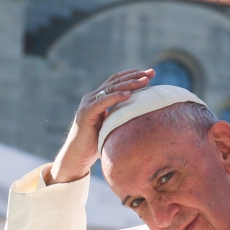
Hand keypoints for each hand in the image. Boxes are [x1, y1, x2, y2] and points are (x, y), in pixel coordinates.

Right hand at [46, 69, 154, 183]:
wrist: (78, 157)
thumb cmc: (96, 144)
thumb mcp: (112, 126)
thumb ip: (122, 116)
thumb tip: (143, 115)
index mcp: (99, 98)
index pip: (117, 81)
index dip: (133, 75)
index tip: (150, 73)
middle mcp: (93, 97)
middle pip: (116, 81)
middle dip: (135, 75)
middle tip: (151, 72)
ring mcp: (88, 103)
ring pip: (111, 89)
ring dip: (129, 84)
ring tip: (144, 81)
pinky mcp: (87, 113)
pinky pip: (103, 102)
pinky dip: (116, 97)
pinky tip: (129, 95)